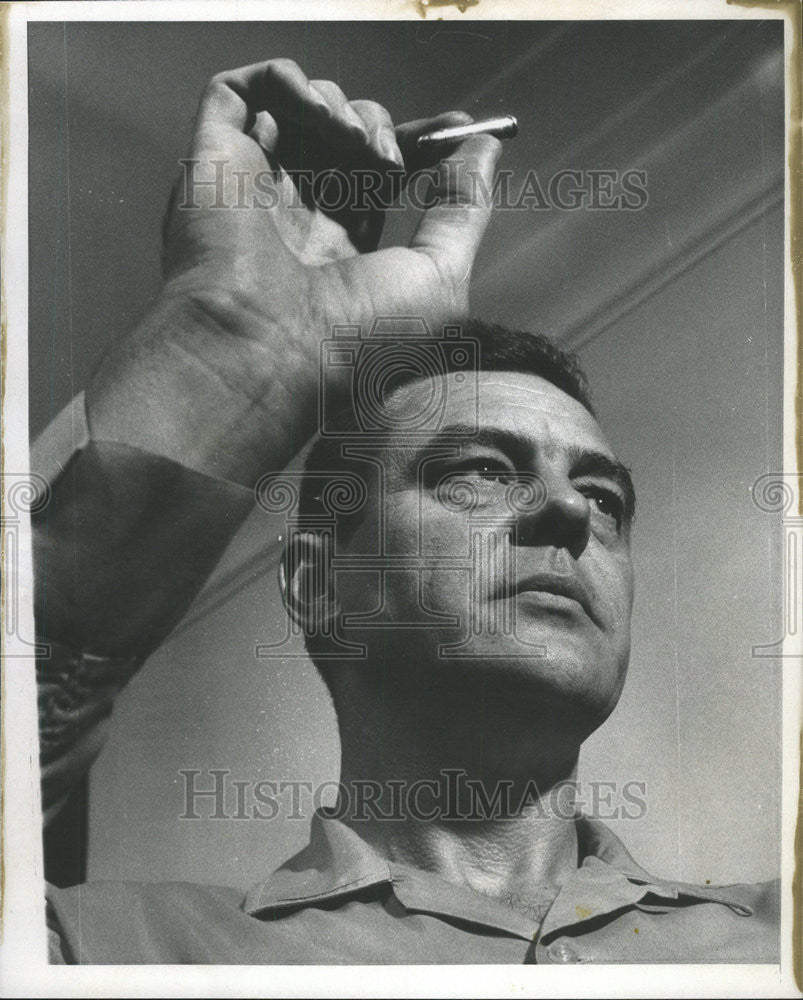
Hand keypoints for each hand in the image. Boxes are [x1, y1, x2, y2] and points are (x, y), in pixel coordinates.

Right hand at [87, 59, 502, 484]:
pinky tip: (318, 114)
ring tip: (355, 145)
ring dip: (342, 108)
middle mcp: (292, 218)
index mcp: (339, 252)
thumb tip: (486, 145)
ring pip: (299, 110)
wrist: (269, 353)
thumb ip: (464, 207)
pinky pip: (241, 91)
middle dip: (379, 128)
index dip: (413, 146)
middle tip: (390, 160)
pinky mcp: (214, 158)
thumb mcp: (438, 277)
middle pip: (340, 137)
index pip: (374, 177)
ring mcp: (252, 188)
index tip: (454, 128)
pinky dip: (287, 81)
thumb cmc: (355, 338)